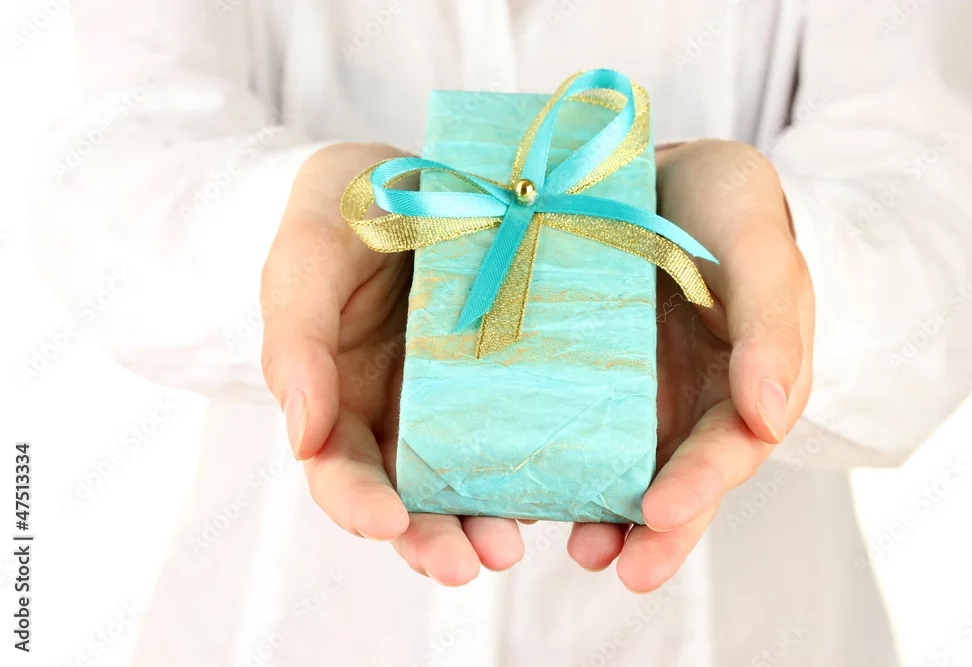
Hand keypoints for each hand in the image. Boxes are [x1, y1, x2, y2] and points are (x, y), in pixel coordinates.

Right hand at [260, 143, 524, 584]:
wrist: (409, 174)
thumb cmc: (340, 216)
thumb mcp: (305, 260)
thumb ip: (296, 341)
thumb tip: (300, 435)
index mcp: (338, 401)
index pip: (339, 472)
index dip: (358, 506)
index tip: (387, 524)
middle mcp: (398, 417)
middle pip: (410, 499)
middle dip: (437, 538)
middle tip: (473, 563)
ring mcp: (456, 404)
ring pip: (470, 481)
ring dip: (490, 519)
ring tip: (517, 544)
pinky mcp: (509, 380)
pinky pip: (522, 431)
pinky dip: (538, 466)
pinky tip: (566, 483)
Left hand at [566, 139, 814, 591]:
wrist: (662, 175)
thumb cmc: (727, 209)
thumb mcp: (759, 246)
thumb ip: (771, 323)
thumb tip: (770, 418)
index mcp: (741, 385)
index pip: (728, 449)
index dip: (701, 486)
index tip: (662, 512)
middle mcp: (686, 406)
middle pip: (674, 484)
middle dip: (653, 533)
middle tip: (620, 565)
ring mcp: (630, 398)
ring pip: (617, 472)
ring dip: (598, 516)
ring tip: (573, 548)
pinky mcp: (577, 381)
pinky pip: (564, 430)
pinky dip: (546, 464)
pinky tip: (513, 487)